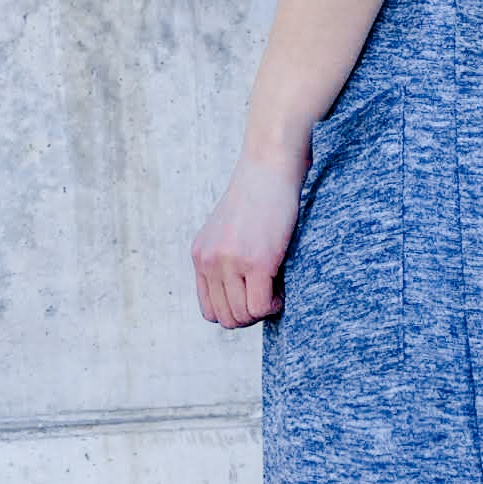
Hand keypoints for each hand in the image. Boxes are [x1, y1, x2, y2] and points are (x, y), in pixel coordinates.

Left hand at [192, 145, 307, 328]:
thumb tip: (240, 293)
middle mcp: (209, 261)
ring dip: (263, 310)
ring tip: (276, 288)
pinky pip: (261, 306)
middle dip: (250, 314)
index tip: (253, 295)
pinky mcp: (256, 261)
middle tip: (269, 294)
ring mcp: (230, 262)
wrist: (270, 165)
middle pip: (225, 318)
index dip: (234, 310)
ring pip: (242, 317)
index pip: (209, 309)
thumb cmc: (259, 195)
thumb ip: (224, 257)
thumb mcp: (228, 228)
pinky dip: (275, 305)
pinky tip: (282, 286)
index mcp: (200, 255)